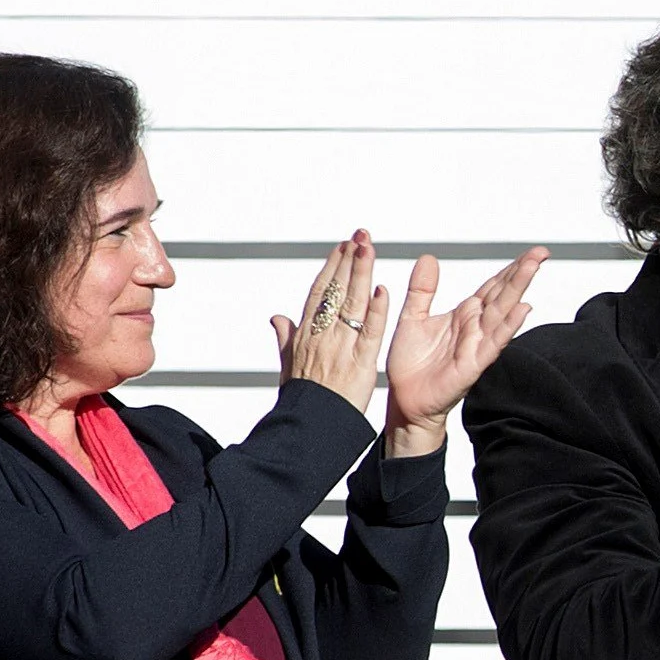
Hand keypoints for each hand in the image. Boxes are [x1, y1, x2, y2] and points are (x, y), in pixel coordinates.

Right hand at [274, 231, 398, 416]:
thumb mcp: (288, 364)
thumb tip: (277, 318)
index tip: (342, 247)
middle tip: (360, 236)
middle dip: (348, 260)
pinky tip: (382, 290)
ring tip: (369, 249)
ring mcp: (341, 346)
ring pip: (353, 303)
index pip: (320, 292)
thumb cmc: (301, 396)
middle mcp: (322, 334)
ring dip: (362, 274)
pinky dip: (376, 311)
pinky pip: (370, 332)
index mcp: (306, 333)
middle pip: (336, 290)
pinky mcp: (360, 362)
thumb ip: (285, 337)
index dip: (332, 267)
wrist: (308, 423)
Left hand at [379, 247, 548, 457]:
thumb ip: (422, 289)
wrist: (405, 398)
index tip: (532, 252)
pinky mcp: (473, 364)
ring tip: (533, 268)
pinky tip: (522, 309)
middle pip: (503, 294)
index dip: (512, 268)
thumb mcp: (412, 317)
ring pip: (502, 312)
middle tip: (541, 252)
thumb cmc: (411, 363)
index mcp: (465, 314)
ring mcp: (478, 344)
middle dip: (522, 272)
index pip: (494, 286)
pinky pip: (493, 342)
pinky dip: (509, 326)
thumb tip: (428, 258)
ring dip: (518, 290)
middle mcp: (476, 327)